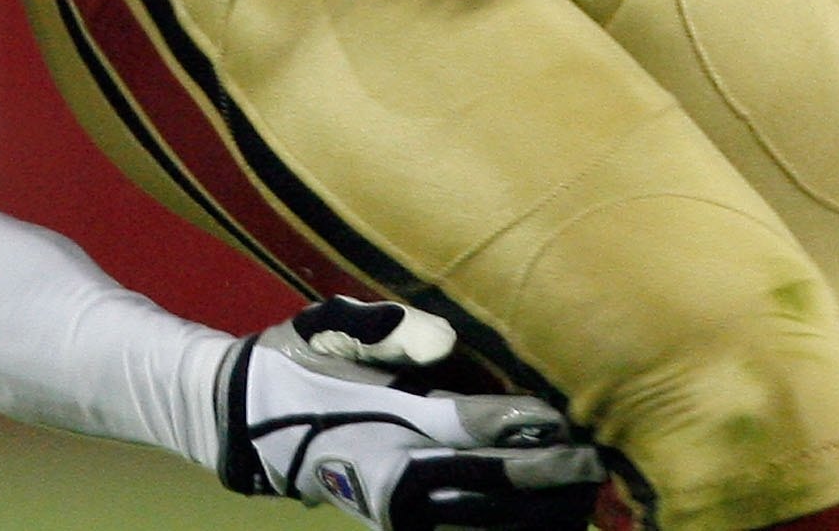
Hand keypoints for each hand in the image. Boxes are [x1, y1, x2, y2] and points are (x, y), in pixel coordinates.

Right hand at [220, 298, 601, 530]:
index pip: (462, 430)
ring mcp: (396, 509)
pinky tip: (544, 520)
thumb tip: (445, 340)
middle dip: (541, 482)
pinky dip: (501, 529)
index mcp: (381, 424)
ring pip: (477, 523)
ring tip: (582, 500)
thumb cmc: (296, 362)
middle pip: (482, 488)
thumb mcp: (324, 328)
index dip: (514, 429)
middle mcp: (393, 476)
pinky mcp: (399, 521)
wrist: (247, 423)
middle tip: (591, 468)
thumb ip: (382, 329)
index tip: (561, 424)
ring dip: (532, 516)